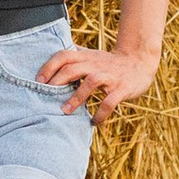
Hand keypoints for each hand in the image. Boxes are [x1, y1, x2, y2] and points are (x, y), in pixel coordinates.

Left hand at [37, 40, 158, 119]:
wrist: (140, 62)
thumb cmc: (109, 62)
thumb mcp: (91, 55)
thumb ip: (73, 56)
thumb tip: (48, 55)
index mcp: (86, 57)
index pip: (63, 56)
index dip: (49, 66)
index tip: (38, 81)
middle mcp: (96, 64)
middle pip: (72, 69)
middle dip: (57, 82)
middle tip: (44, 96)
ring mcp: (109, 76)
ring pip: (90, 83)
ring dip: (76, 98)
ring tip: (64, 111)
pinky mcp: (121, 89)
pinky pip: (109, 102)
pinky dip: (100, 114)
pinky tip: (93, 122)